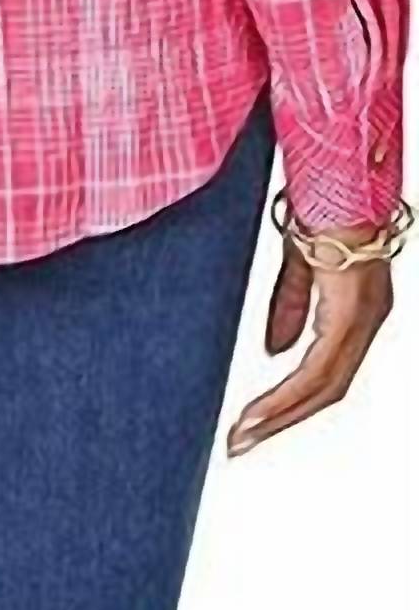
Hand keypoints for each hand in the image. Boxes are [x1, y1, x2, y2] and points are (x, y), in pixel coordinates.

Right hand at [227, 221, 392, 455]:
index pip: (327, 373)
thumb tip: (275, 353)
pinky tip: (260, 408)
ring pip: (325, 386)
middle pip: (328, 390)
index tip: (255, 424)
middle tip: (240, 444)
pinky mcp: (350, 307)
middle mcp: (368, 318)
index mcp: (357, 309)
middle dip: (281, 421)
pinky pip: (320, 366)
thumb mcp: (299, 259)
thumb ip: (291, 306)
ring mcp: (363, 314)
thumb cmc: (324, 200)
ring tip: (242, 434)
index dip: (292, 403)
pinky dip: (288, 393)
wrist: (337, 166)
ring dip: (280, 415)